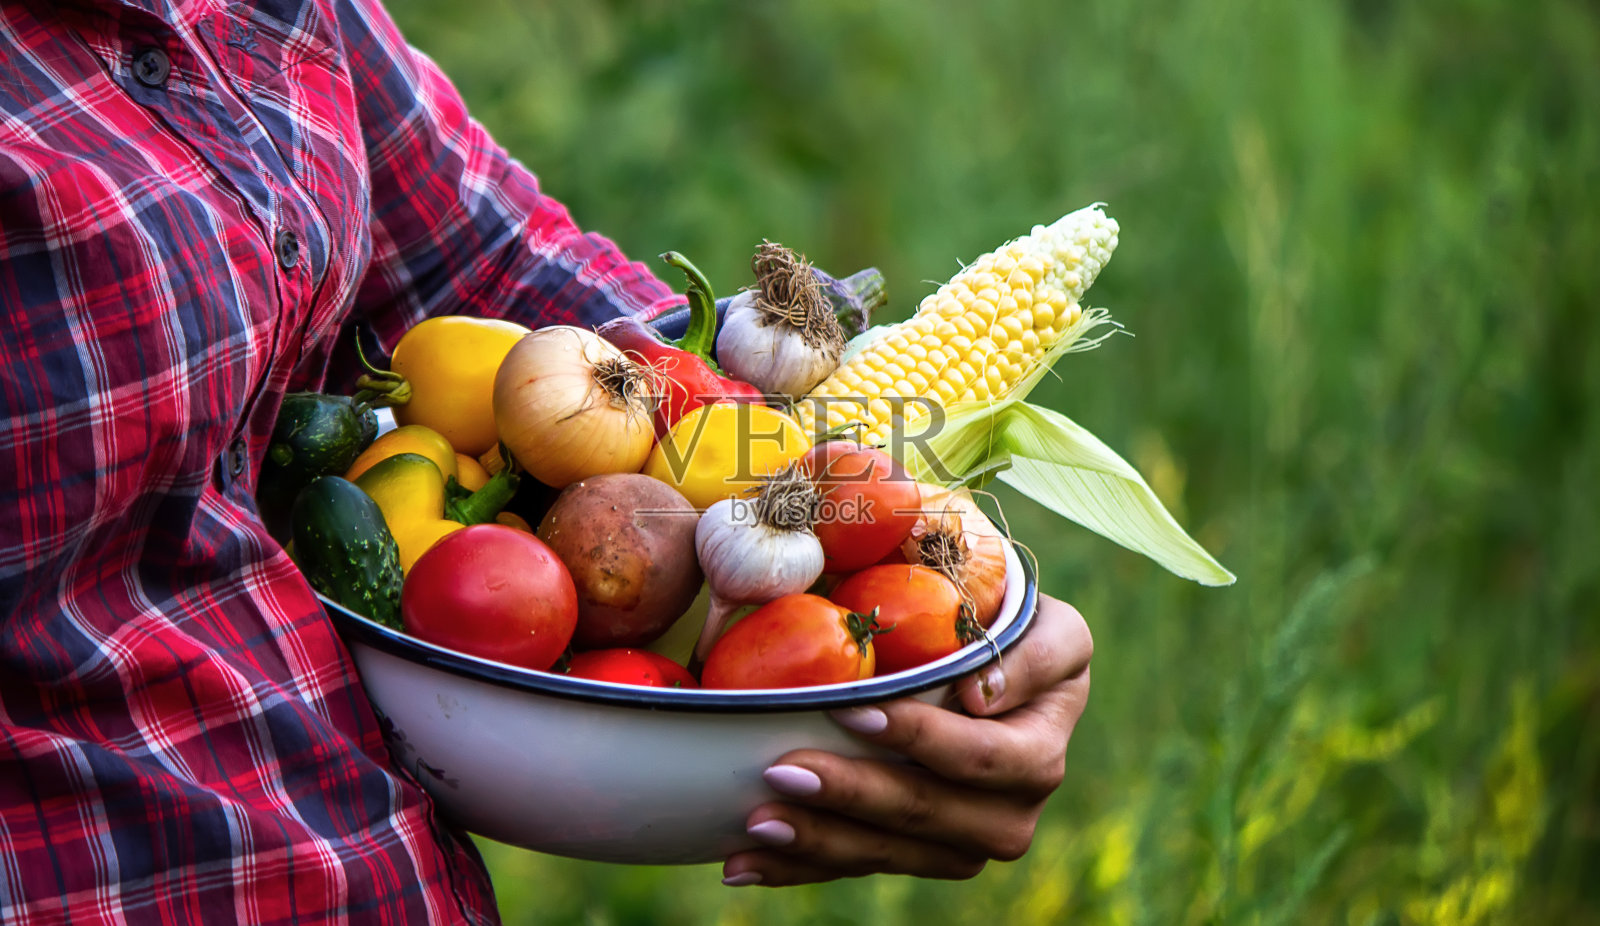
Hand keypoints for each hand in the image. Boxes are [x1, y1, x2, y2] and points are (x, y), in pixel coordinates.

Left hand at [720, 593, 1092, 886]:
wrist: (1000, 669)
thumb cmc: (1013, 631)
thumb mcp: (1048, 626)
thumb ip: (1034, 655)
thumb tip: (980, 695)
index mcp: (1039, 750)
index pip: (978, 756)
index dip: (917, 738)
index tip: (852, 713)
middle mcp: (1012, 809)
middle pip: (925, 812)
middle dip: (850, 794)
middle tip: (781, 772)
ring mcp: (964, 839)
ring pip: (888, 850)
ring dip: (818, 840)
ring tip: (757, 822)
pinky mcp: (922, 854)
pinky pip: (860, 863)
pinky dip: (799, 865)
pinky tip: (744, 861)